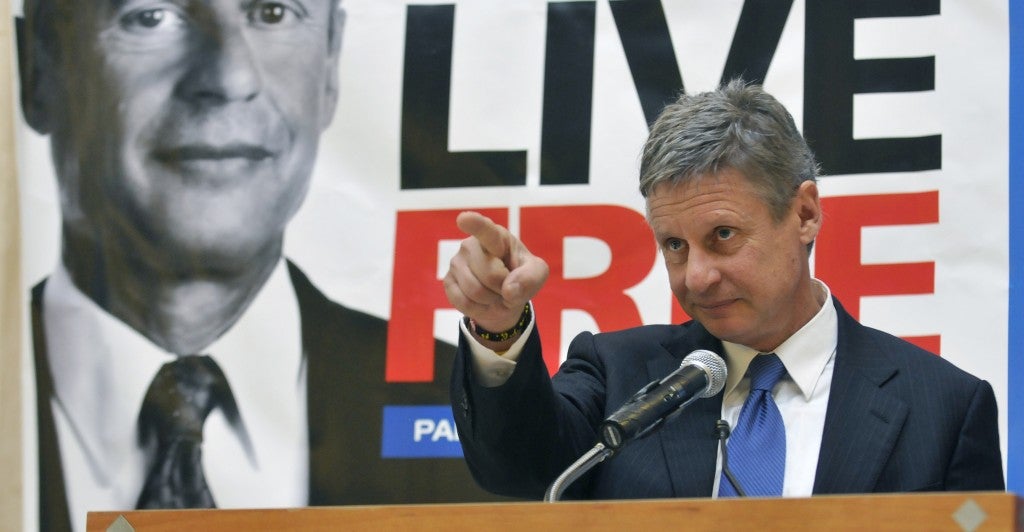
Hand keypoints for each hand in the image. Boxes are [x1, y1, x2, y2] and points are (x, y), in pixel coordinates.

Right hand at [443, 211, 548, 340]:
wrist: (504, 297)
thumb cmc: (520, 276)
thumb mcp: (537, 274)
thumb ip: (531, 278)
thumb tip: (509, 290)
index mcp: (496, 236)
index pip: (485, 230)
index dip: (475, 224)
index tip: (464, 218)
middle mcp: (471, 245)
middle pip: (490, 275)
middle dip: (504, 288)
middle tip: (507, 287)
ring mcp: (456, 262)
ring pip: (475, 291)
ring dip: (492, 300)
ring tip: (496, 294)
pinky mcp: (447, 281)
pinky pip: (463, 302)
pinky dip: (478, 309)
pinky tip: (483, 302)